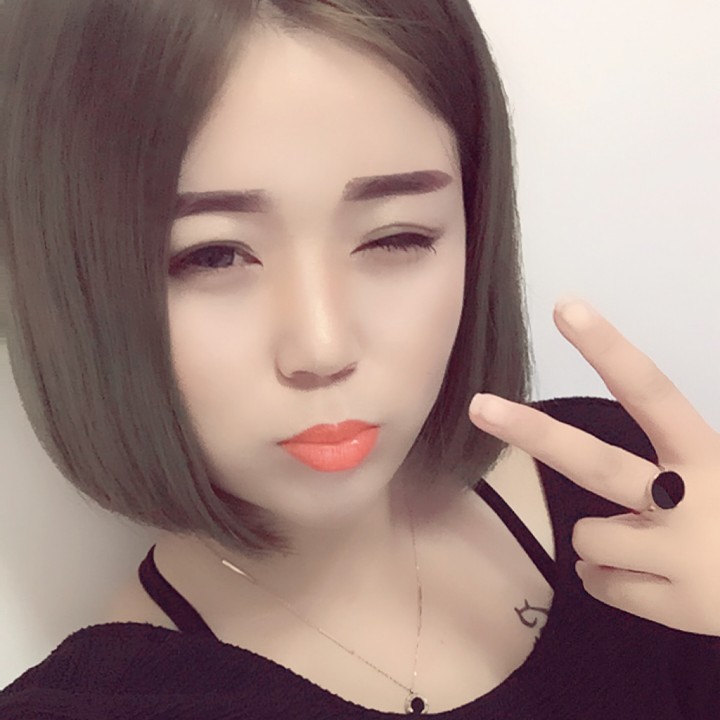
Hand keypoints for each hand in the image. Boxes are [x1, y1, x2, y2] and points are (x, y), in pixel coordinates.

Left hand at [468, 297, 719, 636]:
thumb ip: (678, 452)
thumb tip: (625, 429)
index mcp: (706, 455)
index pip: (650, 390)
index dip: (607, 349)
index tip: (566, 309)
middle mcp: (691, 500)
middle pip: (593, 463)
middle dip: (532, 432)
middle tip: (479, 405)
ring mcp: (681, 555)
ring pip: (586, 536)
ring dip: (602, 541)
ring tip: (647, 544)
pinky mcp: (676, 607)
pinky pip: (600, 582)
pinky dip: (611, 579)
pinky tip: (653, 578)